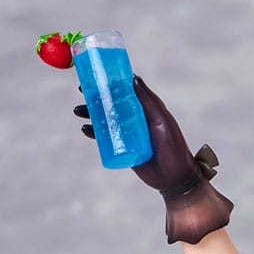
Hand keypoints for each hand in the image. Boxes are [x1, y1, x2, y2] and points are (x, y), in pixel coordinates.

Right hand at [75, 75, 232, 243]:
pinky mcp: (123, 149)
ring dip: (90, 114)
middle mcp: (136, 119)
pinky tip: (86, 129)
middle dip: (95, 97)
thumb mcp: (162, 121)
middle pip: (112, 104)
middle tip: (80, 90)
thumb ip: (149, 102)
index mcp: (147, 109)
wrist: (175, 179)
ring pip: (106, 120)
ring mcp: (129, 134)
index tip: (97, 74)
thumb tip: (133, 78)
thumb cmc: (174, 147)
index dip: (112, 82)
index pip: (126, 90)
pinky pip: (105, 139)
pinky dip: (94, 133)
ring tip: (78, 111)